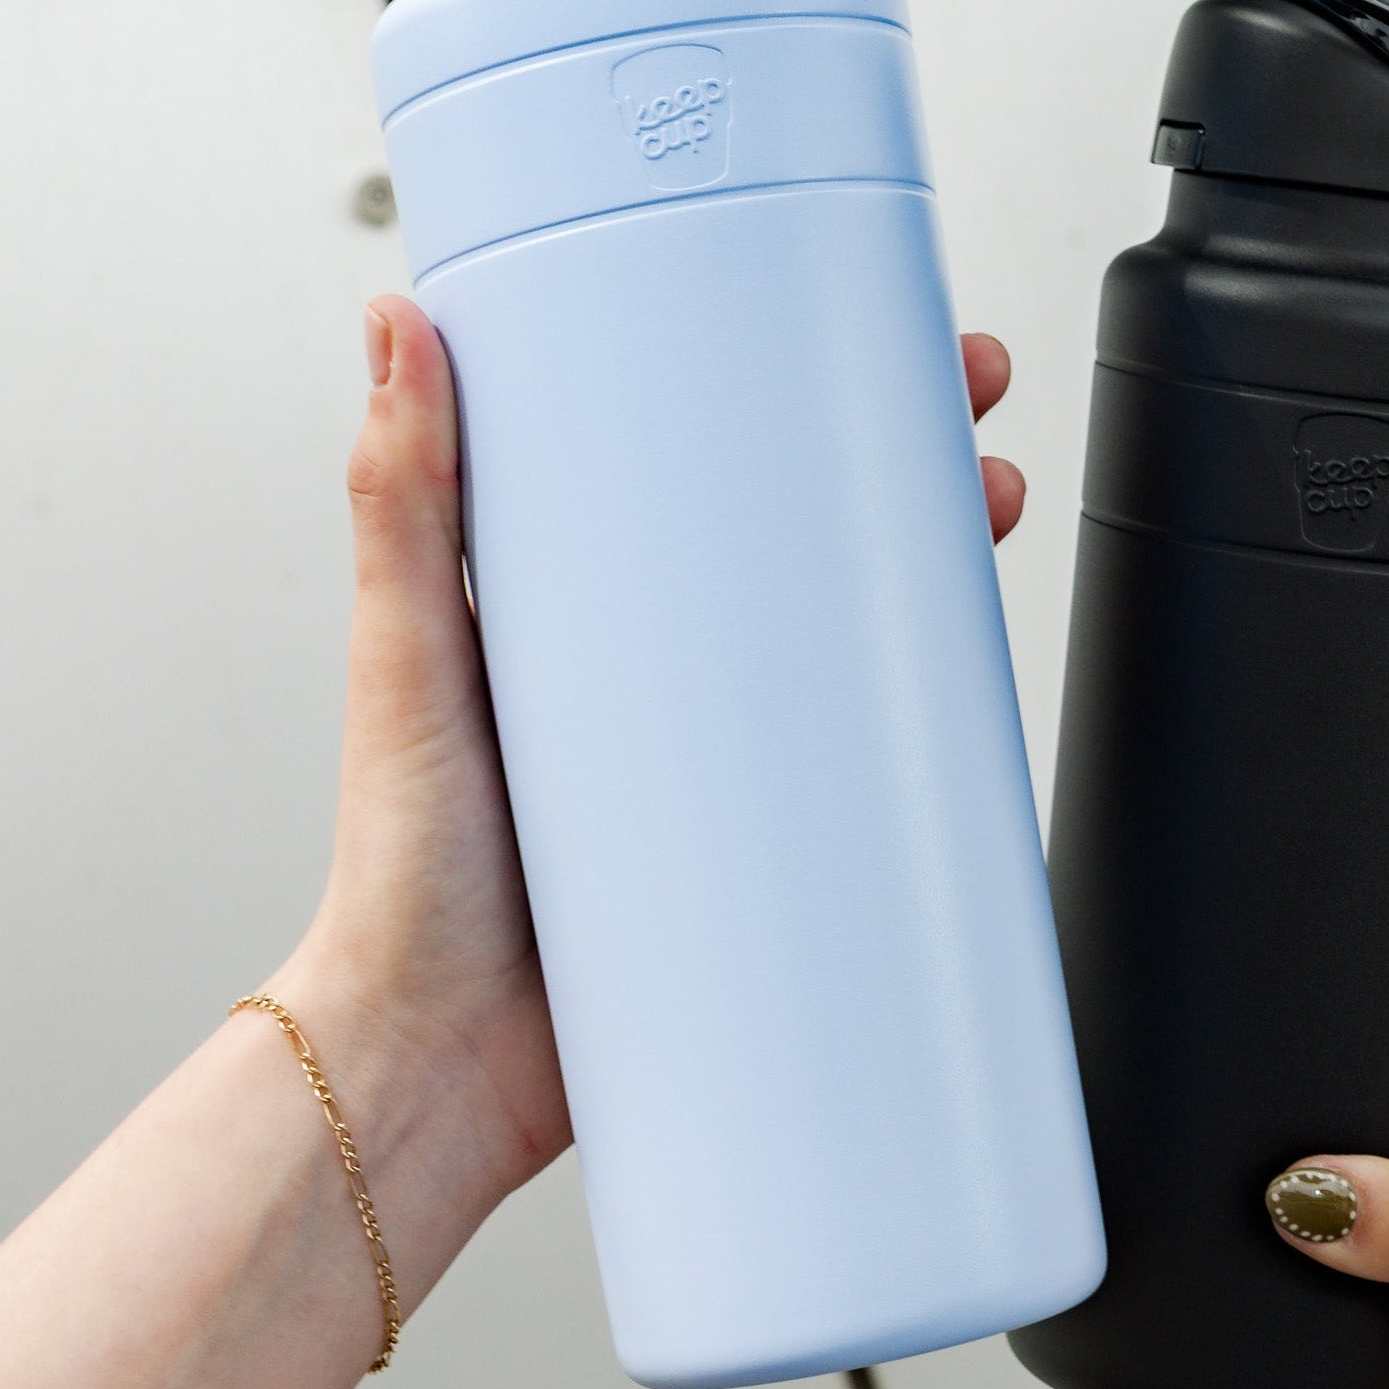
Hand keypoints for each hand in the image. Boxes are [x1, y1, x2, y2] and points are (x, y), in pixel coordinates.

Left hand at [278, 299, 1029, 1232]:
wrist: (443, 1066)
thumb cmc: (400, 876)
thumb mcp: (407, 659)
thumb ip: (403, 503)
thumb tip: (401, 329)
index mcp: (562, 604)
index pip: (684, 457)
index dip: (774, 381)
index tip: (836, 322)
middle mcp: (646, 672)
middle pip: (792, 533)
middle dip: (894, 458)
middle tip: (966, 402)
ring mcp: (710, 758)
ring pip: (842, 641)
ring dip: (928, 572)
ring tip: (988, 510)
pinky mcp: (756, 846)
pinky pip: (851, 773)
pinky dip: (918, 727)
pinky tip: (972, 690)